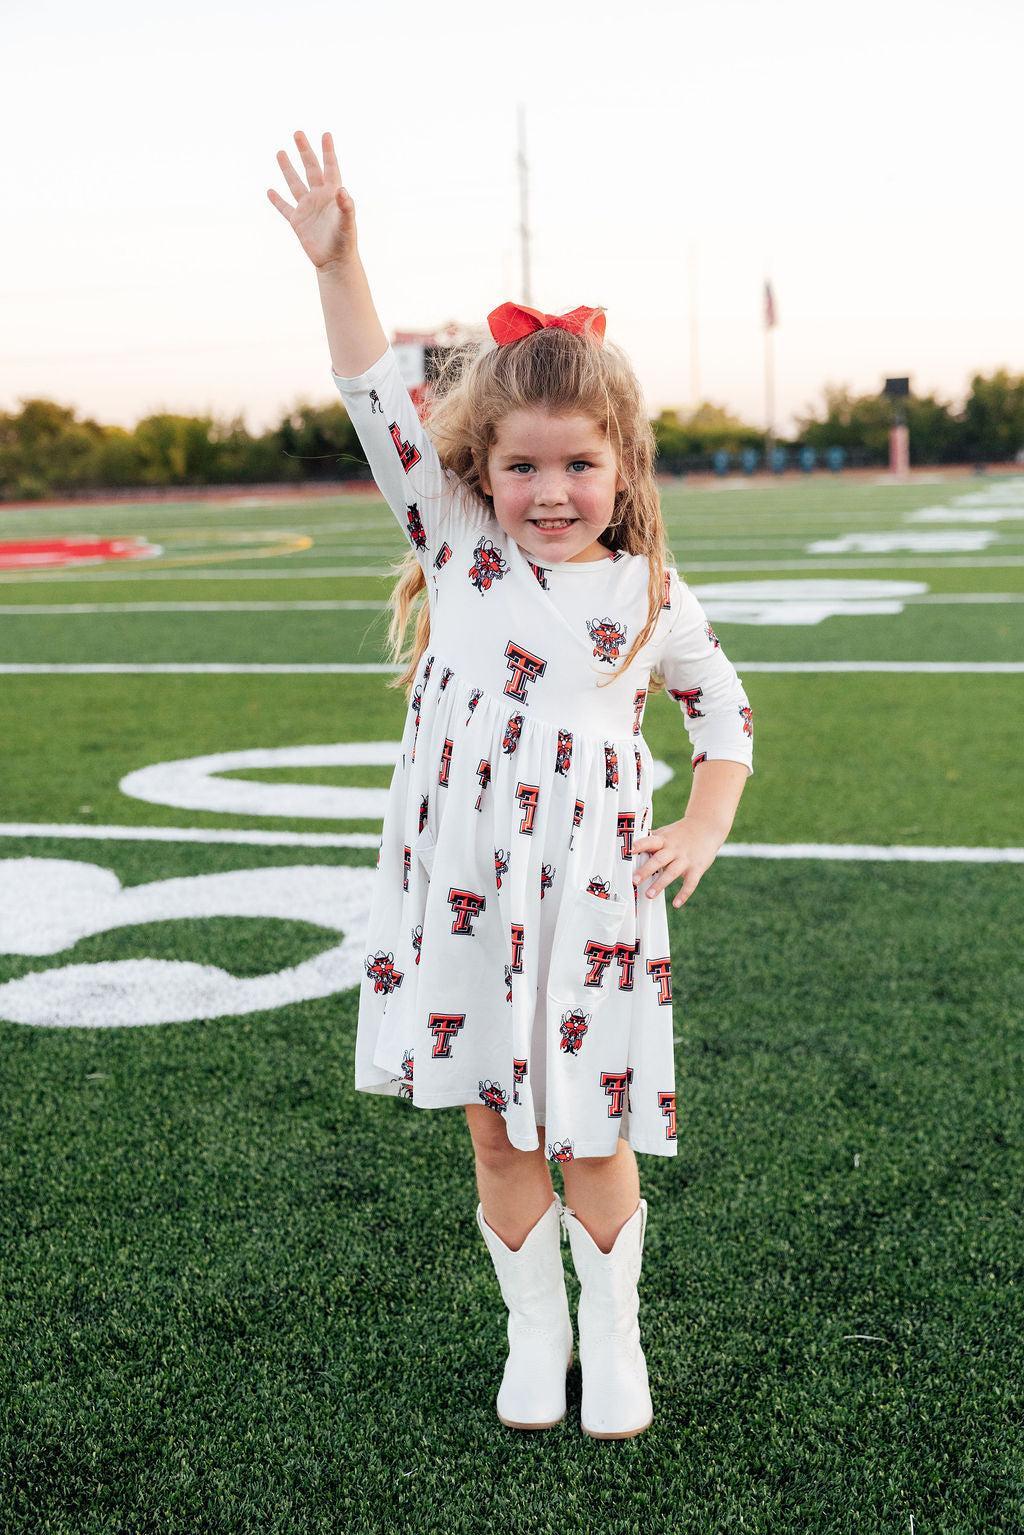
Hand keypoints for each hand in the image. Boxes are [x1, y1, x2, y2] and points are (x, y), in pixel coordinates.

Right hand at [267, 129, 358, 271]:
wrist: (335, 261)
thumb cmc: (345, 241)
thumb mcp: (347, 222)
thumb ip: (346, 205)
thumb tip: (342, 190)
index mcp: (332, 194)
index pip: (330, 167)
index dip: (328, 151)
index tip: (325, 135)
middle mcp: (319, 197)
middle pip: (310, 169)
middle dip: (304, 151)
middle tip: (298, 133)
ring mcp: (307, 208)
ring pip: (295, 183)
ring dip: (287, 168)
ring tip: (280, 152)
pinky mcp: (297, 221)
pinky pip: (284, 207)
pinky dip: (276, 200)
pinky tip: (270, 190)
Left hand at [632, 819, 721, 908]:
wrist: (707, 825)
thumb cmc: (681, 832)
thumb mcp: (666, 833)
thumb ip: (651, 841)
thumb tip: (629, 847)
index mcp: (663, 840)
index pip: (650, 841)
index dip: (639, 845)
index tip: (628, 851)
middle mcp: (673, 849)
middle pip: (658, 859)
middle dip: (646, 870)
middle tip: (634, 881)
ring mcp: (685, 859)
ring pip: (672, 872)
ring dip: (660, 884)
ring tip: (649, 895)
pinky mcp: (697, 868)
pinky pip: (690, 883)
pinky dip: (683, 894)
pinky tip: (676, 904)